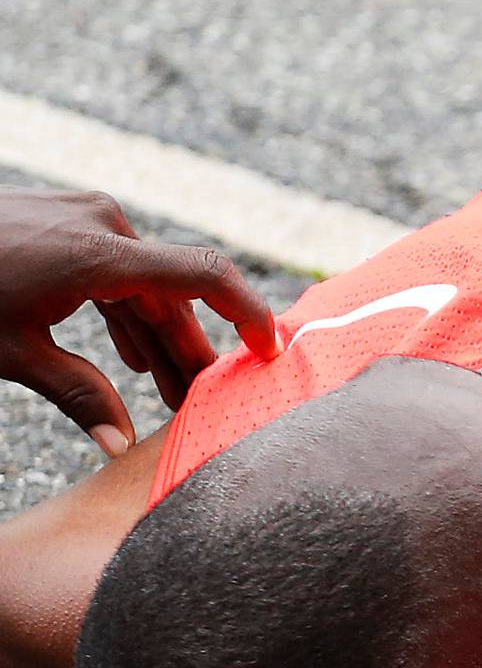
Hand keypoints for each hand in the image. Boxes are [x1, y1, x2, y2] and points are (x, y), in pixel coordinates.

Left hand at [0, 188, 278, 453]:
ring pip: (145, 286)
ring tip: (170, 393)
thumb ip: (78, 396)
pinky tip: (131, 355)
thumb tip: (121, 450)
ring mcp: (86, 218)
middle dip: (192, 353)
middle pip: (173, 295)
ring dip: (159, 339)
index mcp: (101, 253)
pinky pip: (117, 270)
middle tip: (207, 405)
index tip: (271, 353)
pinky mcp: (68, 221)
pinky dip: (128, 314)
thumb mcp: (12, 353)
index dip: (248, 313)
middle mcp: (105, 225)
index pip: (204, 277)